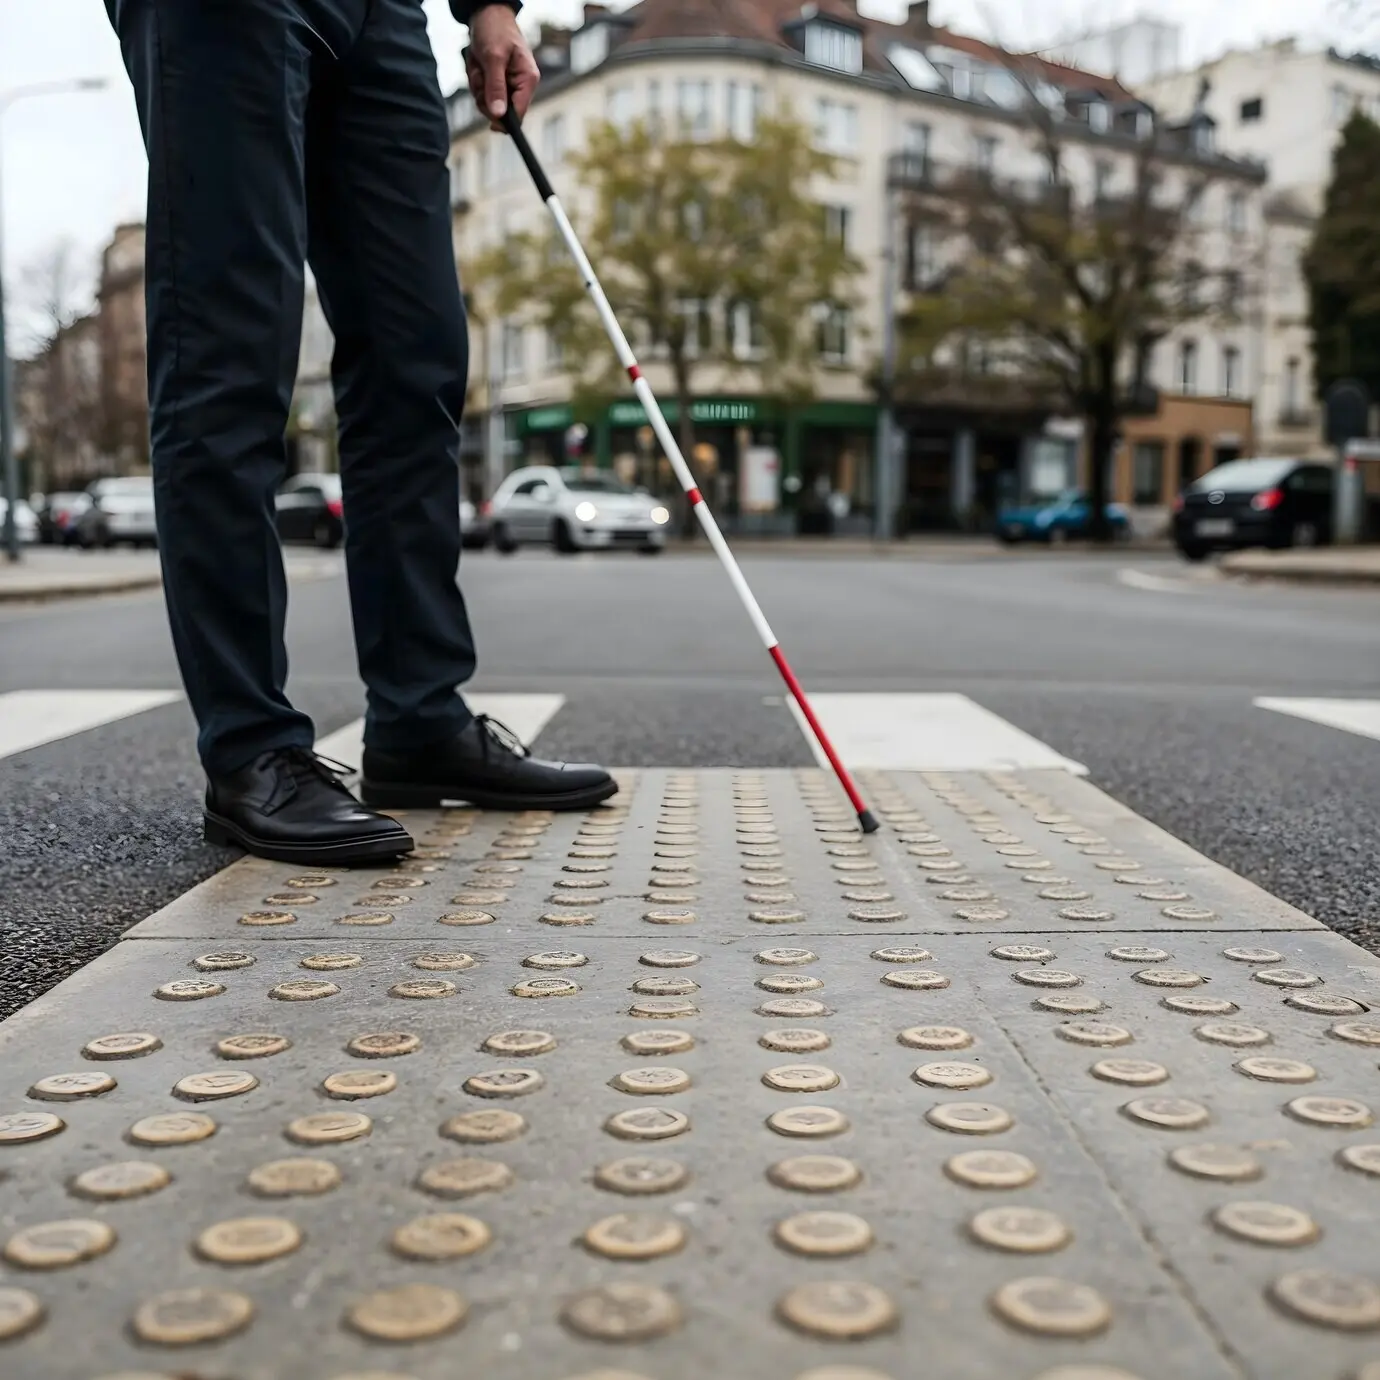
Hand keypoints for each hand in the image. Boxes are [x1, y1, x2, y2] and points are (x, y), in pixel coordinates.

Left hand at [465, 5, 538, 130]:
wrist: (486, 13)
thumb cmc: (495, 29)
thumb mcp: (493, 57)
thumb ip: (496, 87)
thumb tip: (498, 115)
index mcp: (528, 80)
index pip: (519, 113)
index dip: (504, 119)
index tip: (490, 120)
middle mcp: (521, 85)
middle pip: (501, 111)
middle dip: (485, 95)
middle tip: (481, 75)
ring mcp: (508, 85)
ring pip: (488, 103)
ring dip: (478, 86)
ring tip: (479, 65)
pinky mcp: (497, 83)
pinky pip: (483, 93)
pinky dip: (476, 81)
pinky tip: (478, 66)